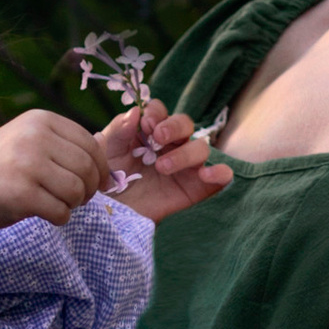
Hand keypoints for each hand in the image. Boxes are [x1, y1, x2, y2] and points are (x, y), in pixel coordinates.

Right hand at [0, 108, 105, 233]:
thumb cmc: (2, 166)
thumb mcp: (30, 140)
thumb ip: (65, 144)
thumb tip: (108, 160)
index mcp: (40, 120)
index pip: (90, 144)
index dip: (100, 168)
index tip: (96, 182)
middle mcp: (34, 137)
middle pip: (86, 168)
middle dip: (90, 189)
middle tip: (79, 198)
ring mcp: (27, 165)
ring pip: (76, 190)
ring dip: (74, 204)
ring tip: (60, 204)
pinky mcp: (21, 194)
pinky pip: (61, 211)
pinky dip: (61, 218)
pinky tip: (48, 214)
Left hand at [94, 103, 232, 225]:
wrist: (113, 217)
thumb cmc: (109, 181)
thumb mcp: (107, 152)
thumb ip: (119, 130)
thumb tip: (136, 111)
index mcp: (149, 133)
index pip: (160, 112)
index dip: (156, 112)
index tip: (145, 122)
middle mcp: (171, 146)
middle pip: (185, 124)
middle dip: (173, 126)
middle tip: (157, 137)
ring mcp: (186, 167)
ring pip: (201, 147)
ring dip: (184, 153)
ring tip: (162, 167)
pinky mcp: (197, 188)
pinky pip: (221, 177)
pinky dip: (220, 172)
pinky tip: (205, 174)